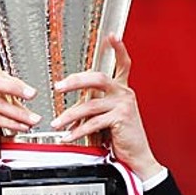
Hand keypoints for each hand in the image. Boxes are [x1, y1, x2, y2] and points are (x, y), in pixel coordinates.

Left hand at [50, 35, 162, 181]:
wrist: (138, 158)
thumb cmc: (124, 139)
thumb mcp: (109, 118)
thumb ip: (95, 108)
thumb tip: (74, 109)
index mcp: (123, 90)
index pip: (123, 64)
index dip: (118, 49)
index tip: (112, 36)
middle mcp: (124, 93)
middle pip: (97, 78)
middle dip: (75, 81)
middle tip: (58, 87)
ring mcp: (123, 104)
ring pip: (90, 105)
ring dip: (69, 115)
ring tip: (57, 123)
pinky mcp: (121, 118)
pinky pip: (93, 123)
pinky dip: (78, 131)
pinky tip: (69, 137)